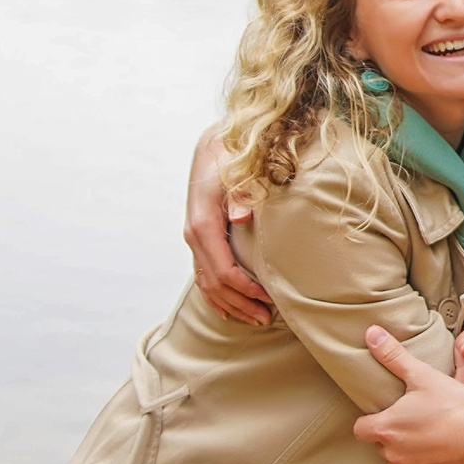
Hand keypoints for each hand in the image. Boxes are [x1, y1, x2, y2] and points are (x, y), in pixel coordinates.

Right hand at [183, 123, 272, 325]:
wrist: (215, 144)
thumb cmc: (231, 156)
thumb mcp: (239, 168)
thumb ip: (242, 192)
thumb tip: (241, 216)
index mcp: (203, 222)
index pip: (223, 269)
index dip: (245, 290)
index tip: (269, 299)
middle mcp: (194, 234)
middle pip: (215, 283)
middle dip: (240, 304)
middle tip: (266, 319)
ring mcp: (194, 238)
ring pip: (207, 283)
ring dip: (230, 304)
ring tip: (255, 319)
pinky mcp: (199, 238)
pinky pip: (203, 274)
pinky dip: (216, 296)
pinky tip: (229, 309)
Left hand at [353, 325, 463, 463]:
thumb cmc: (455, 407)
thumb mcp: (423, 376)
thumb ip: (393, 356)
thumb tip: (372, 335)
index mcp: (386, 428)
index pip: (360, 429)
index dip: (370, 421)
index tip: (385, 415)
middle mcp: (392, 454)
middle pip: (381, 446)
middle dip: (393, 436)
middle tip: (416, 422)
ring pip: (399, 463)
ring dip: (409, 454)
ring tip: (431, 438)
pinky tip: (441, 457)